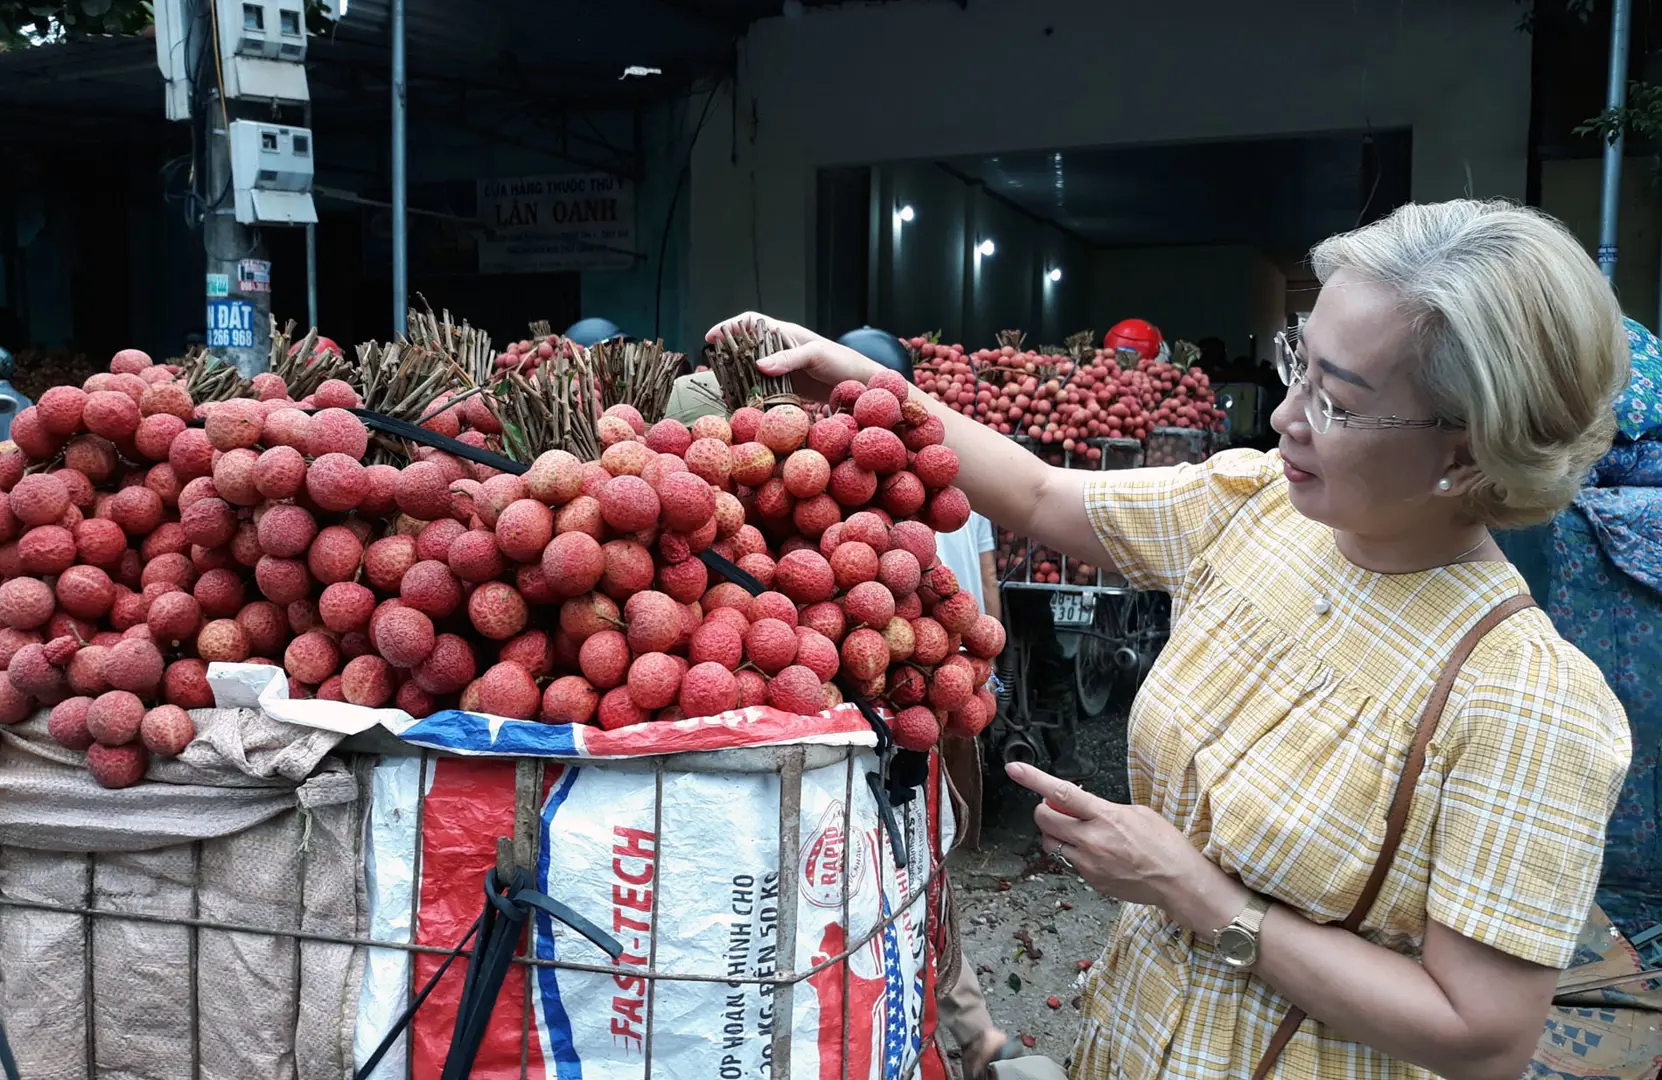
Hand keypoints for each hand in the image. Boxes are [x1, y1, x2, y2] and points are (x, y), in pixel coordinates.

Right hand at [704, 312, 882, 399]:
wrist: (862, 388)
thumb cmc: (843, 363)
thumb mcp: (816, 355)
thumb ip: (789, 358)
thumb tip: (760, 365)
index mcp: (786, 334)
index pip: (752, 322)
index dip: (731, 327)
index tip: (712, 337)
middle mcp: (781, 351)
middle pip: (747, 349)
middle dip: (728, 356)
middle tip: (714, 368)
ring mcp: (783, 371)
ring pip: (752, 371)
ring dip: (738, 378)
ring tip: (723, 389)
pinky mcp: (787, 391)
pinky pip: (763, 390)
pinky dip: (751, 395)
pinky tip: (742, 403)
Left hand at [1005, 762, 1247, 930]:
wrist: (1178, 882)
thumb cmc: (1164, 844)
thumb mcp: (1137, 812)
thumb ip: (1104, 807)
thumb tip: (1081, 805)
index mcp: (1105, 816)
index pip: (1062, 793)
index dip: (1034, 779)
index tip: (1015, 769)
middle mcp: (1092, 840)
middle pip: (1044, 820)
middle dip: (1044, 811)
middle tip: (1056, 809)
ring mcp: (1089, 863)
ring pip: (1050, 844)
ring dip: (1056, 834)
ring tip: (1078, 833)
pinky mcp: (1091, 881)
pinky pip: (1069, 862)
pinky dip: (1074, 853)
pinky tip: (1097, 853)